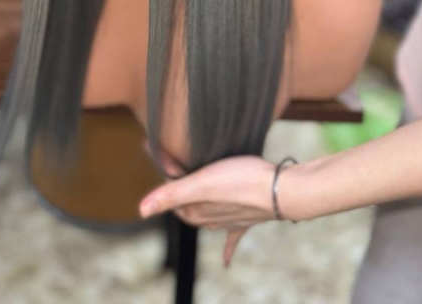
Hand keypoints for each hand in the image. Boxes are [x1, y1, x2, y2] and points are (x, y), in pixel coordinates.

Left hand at [139, 155, 277, 266]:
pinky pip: (233, 238)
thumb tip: (141, 211)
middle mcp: (211, 220)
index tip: (164, 157)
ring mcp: (230, 221)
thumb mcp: (201, 183)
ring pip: (207, 220)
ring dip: (198, 213)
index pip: (172, 200)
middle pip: (188, 208)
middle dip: (180, 195)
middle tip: (176, 170)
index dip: (166, 181)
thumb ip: (171, 195)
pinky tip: (225, 264)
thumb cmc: (241, 181)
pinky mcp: (248, 219)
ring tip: (191, 205)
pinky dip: (227, 249)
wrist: (280, 191)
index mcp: (196, 212)